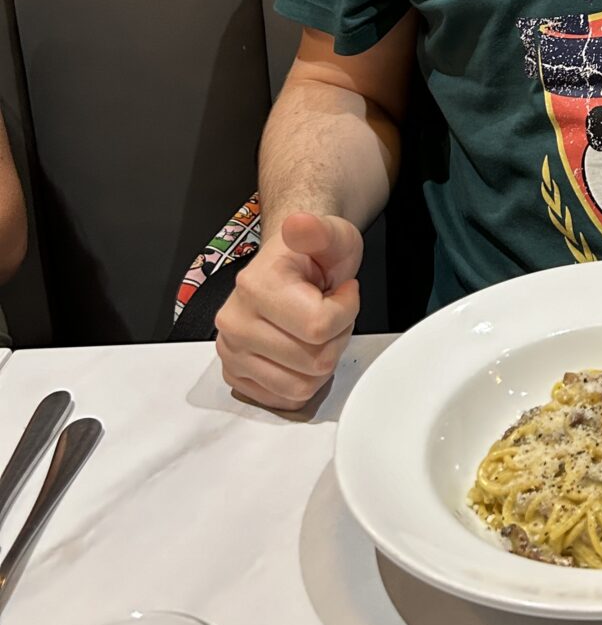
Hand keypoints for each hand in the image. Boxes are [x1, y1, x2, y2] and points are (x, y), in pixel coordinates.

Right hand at [215, 212, 361, 411]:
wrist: (290, 265)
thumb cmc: (313, 254)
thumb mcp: (331, 234)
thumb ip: (320, 230)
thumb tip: (299, 225)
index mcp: (255, 287)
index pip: (319, 328)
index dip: (347, 311)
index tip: (344, 291)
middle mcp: (234, 322)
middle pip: (313, 362)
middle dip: (336, 338)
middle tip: (329, 311)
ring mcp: (231, 351)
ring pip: (300, 387)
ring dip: (321, 362)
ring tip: (316, 330)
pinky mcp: (236, 374)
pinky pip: (284, 399)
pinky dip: (303, 381)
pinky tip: (302, 350)